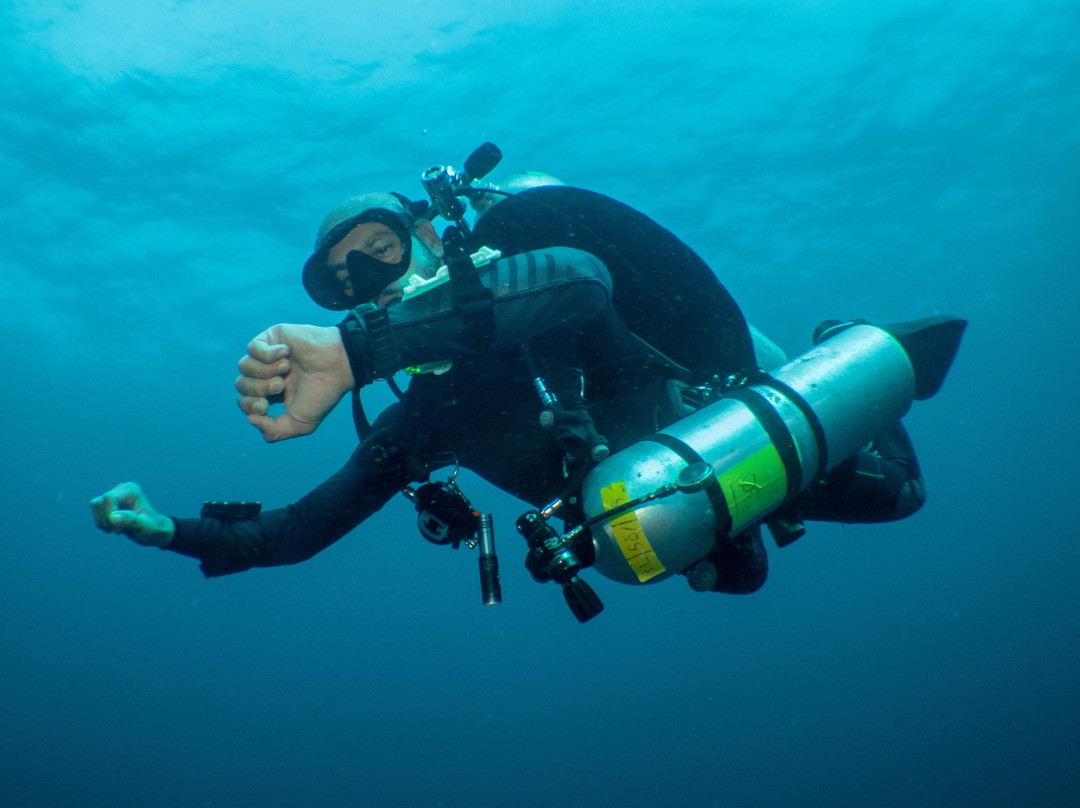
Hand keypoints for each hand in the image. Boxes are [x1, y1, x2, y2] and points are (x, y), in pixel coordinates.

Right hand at [90, 482, 174, 547]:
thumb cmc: (152, 528)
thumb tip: (112, 517)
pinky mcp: (108, 504)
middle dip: (106, 520)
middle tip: (119, 531)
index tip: (119, 528)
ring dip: (103, 522)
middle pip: (100, 502)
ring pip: (95, 506)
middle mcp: (121, 489)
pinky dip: (102, 524)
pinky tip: (115, 528)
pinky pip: (96, 512)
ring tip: (118, 530)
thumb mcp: (144, 527)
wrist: (154, 531)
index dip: (109, 514)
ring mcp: (114, 496)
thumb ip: (130, 520)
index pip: (110, 498)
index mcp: (132, 490)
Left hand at [235, 323, 354, 441]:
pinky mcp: (271, 337)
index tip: (265, 407)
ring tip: (286, 369)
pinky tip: (286, 353)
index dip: (249, 406)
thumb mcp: (300, 424)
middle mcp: (267, 373)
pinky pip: (252, 348)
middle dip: (258, 389)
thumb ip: (275, 432)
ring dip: (264, 372)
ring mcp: (267, 354)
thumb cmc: (323, 393)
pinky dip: (267, 355)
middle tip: (280, 386)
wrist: (338, 367)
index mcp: (272, 394)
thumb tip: (250, 418)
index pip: (244, 401)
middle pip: (241, 385)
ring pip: (244, 366)